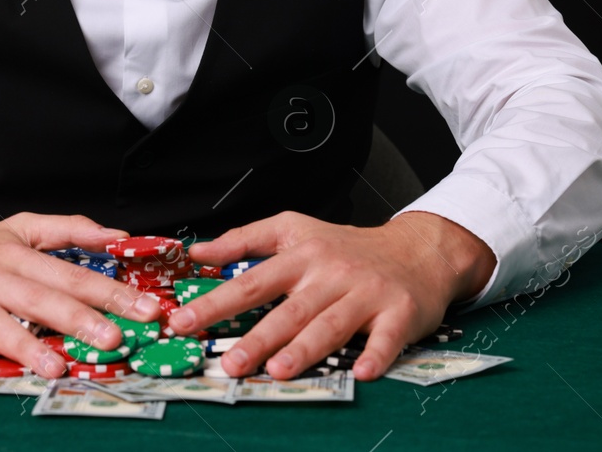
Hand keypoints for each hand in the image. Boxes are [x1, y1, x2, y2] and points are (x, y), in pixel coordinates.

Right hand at [0, 211, 161, 380]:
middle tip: (113, 339)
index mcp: (17, 256)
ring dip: (23, 344)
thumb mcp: (18, 231)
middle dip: (79, 319)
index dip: (110, 292)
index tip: (144, 308)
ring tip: (53, 366)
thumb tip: (115, 234)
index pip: (72, 275)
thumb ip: (67, 229)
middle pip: (40, 298)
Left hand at [167, 210, 495, 380]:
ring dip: (305, 348)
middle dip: (258, 337)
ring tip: (279, 370)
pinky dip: (376, 355)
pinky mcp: (399, 313)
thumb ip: (245, 240)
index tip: (185, 321)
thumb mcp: (295, 229)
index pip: (251, 281)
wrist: (417, 249)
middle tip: (230, 361)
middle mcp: (330, 274)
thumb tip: (198, 251)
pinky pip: (386, 338)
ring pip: (331, 324)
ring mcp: (365, 294)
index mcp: (301, 256)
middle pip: (289, 309)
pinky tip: (361, 372)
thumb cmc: (349, 247)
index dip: (216, 301)